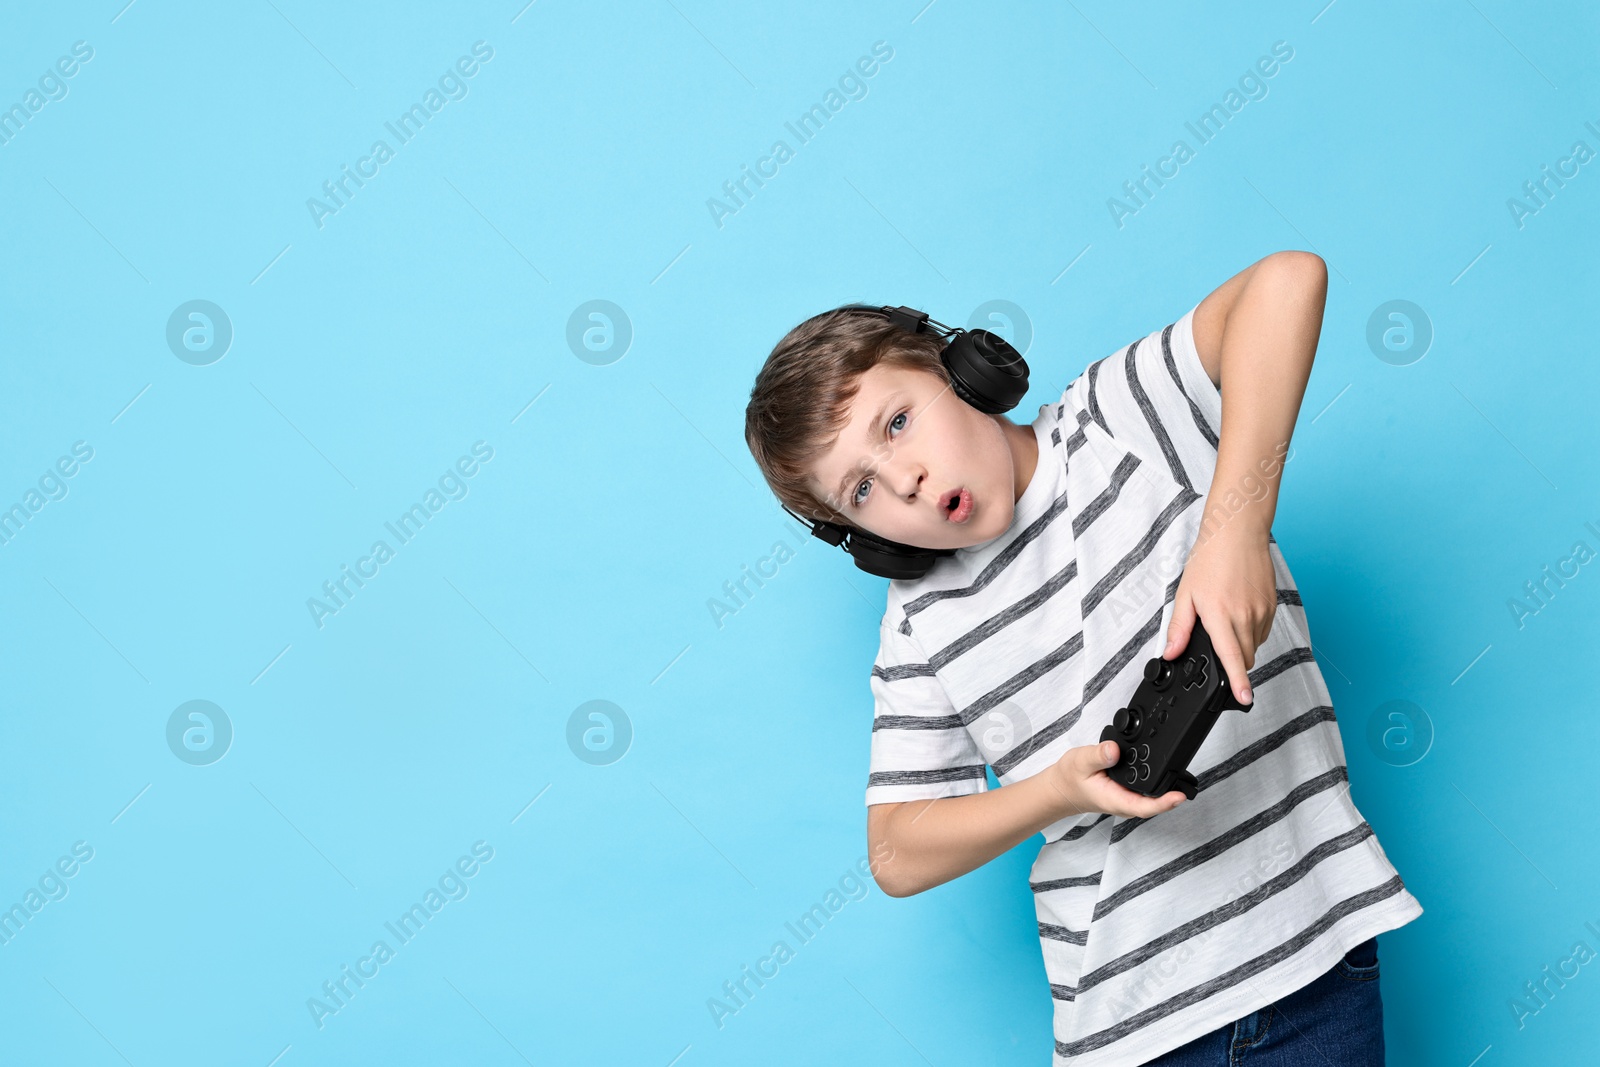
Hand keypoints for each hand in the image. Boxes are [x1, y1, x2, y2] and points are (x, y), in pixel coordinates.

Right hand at [1046, 741, 1187, 818]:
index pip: (1144, 807)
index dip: (1164, 803)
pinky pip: (1145, 790)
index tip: (1179, 795)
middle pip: (1155, 803)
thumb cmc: (1068, 778)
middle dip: (1172, 793)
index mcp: (1115, 799)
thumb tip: (1114, 749)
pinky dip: (1155, 780)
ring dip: (1166, 787)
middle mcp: (1124, 802)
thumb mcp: (1079, 761)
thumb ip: (1097, 756)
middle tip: (1188, 779)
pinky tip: (1161, 769)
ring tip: (1180, 772)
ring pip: (1152, 797)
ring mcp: (1126, 798)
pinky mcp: (1127, 792)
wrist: (1060, 788)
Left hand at [1164, 519, 1277, 705]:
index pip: (1231, 658)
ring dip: (1240, 644)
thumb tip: (1171, 652)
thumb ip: (1179, 627)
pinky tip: (1238, 610)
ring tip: (1225, 617)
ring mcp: (1262, 612)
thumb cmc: (1210, 559)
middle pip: (1243, 658)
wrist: (1237, 534)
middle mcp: (1245, 617)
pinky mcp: (1272, 606)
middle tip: (1215, 641)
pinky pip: (1262, 631)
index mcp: (1221, 616)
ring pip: (1253, 645)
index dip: (1239, 683)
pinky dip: (1250, 630)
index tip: (1244, 699)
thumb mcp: (1185, 594)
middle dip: (1231, 661)